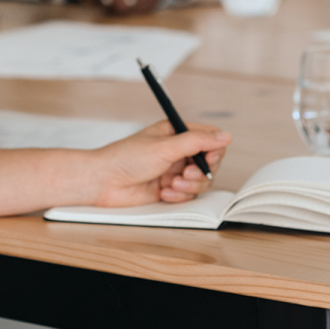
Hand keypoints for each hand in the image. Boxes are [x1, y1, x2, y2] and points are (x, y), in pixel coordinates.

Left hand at [86, 120, 230, 205]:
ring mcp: (173, 170)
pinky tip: (162, 192)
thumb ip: (197, 141)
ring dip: (189, 185)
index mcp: (176, 133)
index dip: (214, 150)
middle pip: (209, 162)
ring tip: (172, 183)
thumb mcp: (165, 146)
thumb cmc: (126, 158)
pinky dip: (178, 195)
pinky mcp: (168, 189)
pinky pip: (187, 194)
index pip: (209, 138)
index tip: (210, 158)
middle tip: (186, 172)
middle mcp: (177, 151)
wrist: (103, 182)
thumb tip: (225, 136)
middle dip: (201, 171)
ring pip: (200, 181)